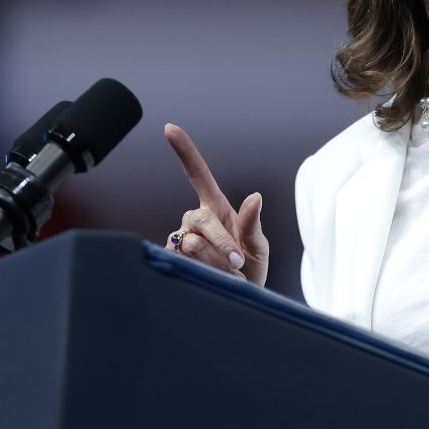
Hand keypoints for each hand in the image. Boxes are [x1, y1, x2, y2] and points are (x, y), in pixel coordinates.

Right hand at [163, 123, 269, 286]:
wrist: (238, 300)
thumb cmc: (249, 270)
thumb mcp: (259, 247)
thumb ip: (254, 224)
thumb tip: (255, 197)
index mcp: (217, 209)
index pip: (197, 174)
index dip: (184, 151)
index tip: (170, 128)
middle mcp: (195, 220)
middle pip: (200, 219)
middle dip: (222, 242)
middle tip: (239, 263)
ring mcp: (182, 239)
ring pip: (191, 243)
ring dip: (215, 261)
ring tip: (227, 274)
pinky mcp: (172, 259)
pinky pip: (183, 261)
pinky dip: (204, 272)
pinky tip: (211, 278)